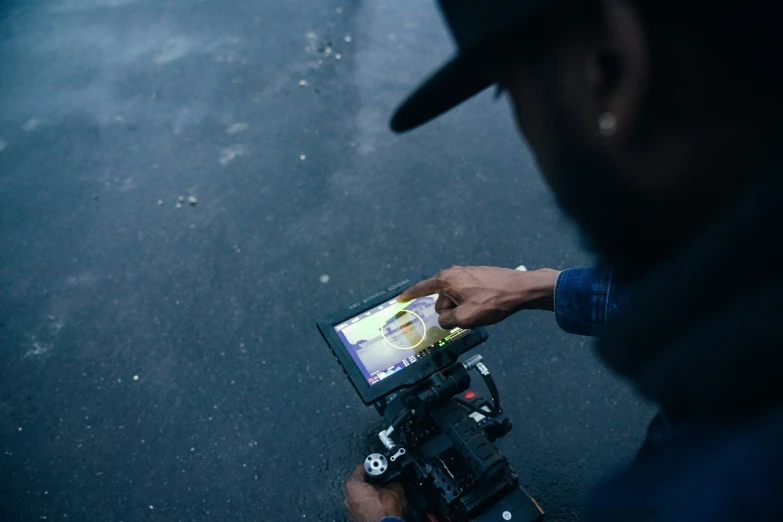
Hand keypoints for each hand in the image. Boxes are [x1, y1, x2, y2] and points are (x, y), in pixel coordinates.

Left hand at [344, 464, 408, 521]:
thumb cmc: (386, 512)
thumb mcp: (395, 490)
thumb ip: (392, 482)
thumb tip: (393, 483)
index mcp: (353, 486)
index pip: (361, 468)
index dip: (373, 467)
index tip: (379, 468)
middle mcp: (347, 498)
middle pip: (358, 483)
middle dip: (370, 482)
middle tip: (382, 482)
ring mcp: (350, 510)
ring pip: (359, 497)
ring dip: (369, 495)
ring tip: (381, 495)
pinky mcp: (354, 519)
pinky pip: (361, 507)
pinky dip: (368, 506)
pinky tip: (379, 507)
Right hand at [397, 266, 559, 328]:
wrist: (521, 289)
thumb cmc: (491, 302)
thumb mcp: (466, 318)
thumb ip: (448, 320)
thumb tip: (445, 318)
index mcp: (446, 280)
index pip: (422, 288)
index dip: (409, 295)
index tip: (398, 300)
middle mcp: (453, 273)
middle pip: (441, 299)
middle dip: (448, 311)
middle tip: (466, 317)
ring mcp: (467, 273)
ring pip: (455, 298)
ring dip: (461, 308)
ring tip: (480, 311)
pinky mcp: (478, 276)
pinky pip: (465, 294)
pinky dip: (469, 303)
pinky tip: (485, 306)